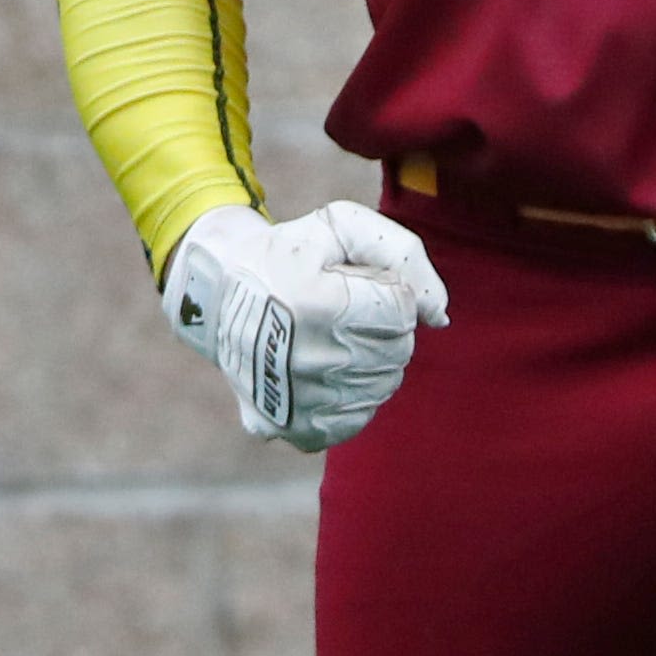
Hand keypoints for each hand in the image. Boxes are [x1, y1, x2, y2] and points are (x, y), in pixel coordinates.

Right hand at [161, 203, 449, 451]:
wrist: (216, 295)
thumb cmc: (289, 254)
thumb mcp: (341, 226)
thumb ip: (404, 256)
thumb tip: (439, 317)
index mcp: (319, 307)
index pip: (401, 309)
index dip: (385, 288)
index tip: (351, 282)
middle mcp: (308, 361)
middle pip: (398, 350)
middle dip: (382, 323)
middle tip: (341, 307)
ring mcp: (300, 401)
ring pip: (384, 384)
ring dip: (370, 356)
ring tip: (329, 335)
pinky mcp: (294, 428)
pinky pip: (359, 416)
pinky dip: (353, 391)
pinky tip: (325, 367)